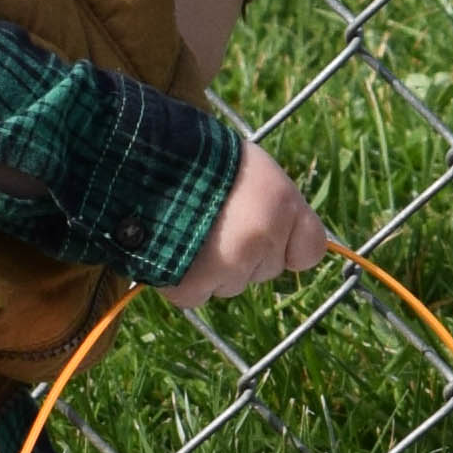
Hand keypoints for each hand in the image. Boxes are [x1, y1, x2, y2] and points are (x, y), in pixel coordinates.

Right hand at [159, 142, 326, 306]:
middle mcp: (262, 240)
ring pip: (232, 284)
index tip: (267, 233)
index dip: (288, 245)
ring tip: (188, 230)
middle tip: (213, 221)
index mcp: (283, 205)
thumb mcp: (251, 166)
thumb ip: (274, 204)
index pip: (309, 251)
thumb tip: (281, 234)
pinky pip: (198, 295)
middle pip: (266, 270)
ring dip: (214, 268)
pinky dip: (185, 281)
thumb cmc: (199, 157)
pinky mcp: (193, 285)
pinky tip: (173, 250)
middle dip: (246, 254)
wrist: (142, 164)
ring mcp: (229, 267)